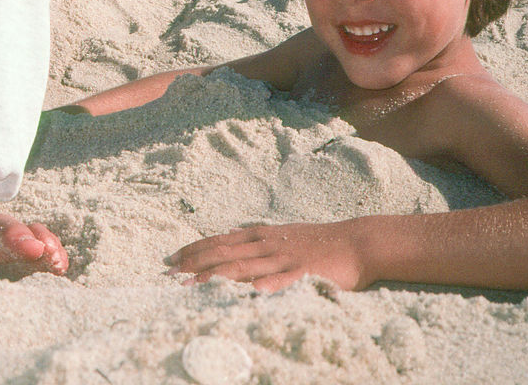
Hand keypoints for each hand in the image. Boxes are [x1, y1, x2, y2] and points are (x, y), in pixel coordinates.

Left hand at [167, 221, 366, 291]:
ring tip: (193, 284)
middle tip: (170, 273)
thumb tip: (233, 240)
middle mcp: (269, 243)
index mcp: (263, 235)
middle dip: (195, 263)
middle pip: (224, 252)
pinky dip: (267, 284)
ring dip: (217, 275)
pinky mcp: (304, 272)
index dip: (195, 249)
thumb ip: (258, 240)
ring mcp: (285, 257)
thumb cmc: (319, 241)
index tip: (172, 258)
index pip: (221, 241)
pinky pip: (283, 280)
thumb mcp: (284, 236)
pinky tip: (252, 292)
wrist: (357, 241)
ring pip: (246, 266)